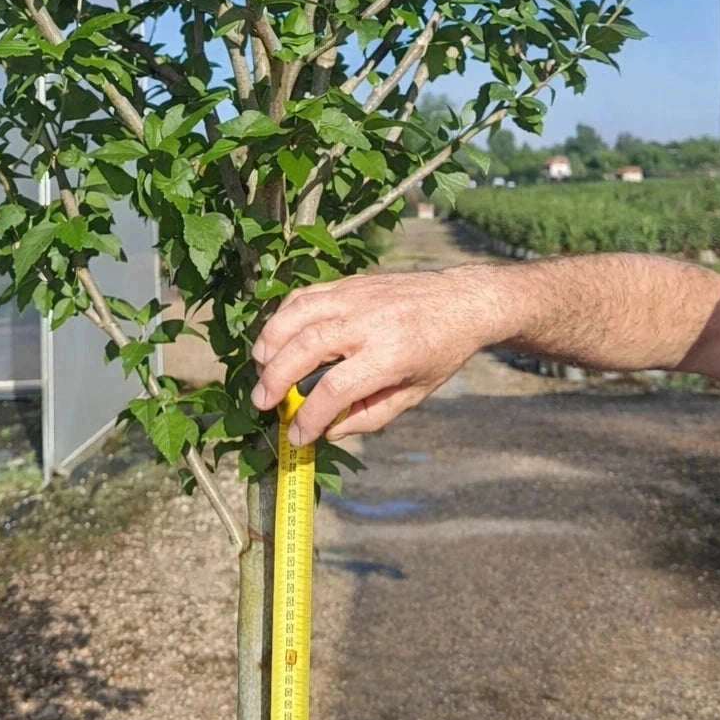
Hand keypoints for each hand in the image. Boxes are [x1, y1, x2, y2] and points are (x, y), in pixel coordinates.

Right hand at [251, 267, 506, 445]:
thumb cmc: (439, 352)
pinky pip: (303, 297)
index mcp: (390, 355)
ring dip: (269, 343)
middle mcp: (368, 322)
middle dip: (275, 379)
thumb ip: (370, 416)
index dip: (309, 416)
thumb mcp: (414, 394)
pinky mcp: (347, 284)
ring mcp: (354, 297)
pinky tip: (275, 340)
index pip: (336, 389)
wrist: (460, 302)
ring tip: (259, 369)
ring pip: (296, 315)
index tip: (296, 435)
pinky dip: (281, 318)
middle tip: (261, 402)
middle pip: (305, 348)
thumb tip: (328, 431)